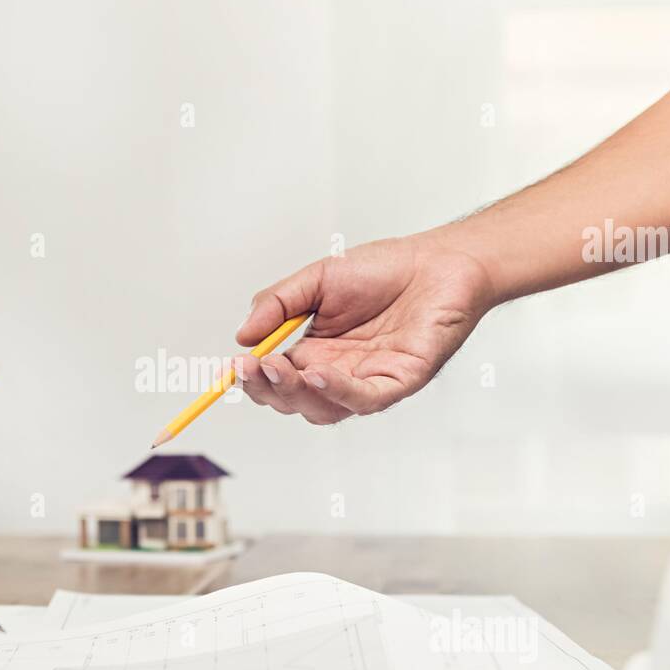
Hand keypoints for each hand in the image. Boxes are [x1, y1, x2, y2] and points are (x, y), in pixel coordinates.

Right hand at [233, 235, 496, 424]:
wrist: (439, 262)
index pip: (273, 378)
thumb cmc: (385, 270)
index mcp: (314, 352)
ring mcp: (367, 382)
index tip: (230, 368)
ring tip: (278, 366)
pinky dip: (337, 392)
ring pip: (322, 407)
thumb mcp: (318, 278)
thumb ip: (278, 303)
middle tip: (250, 367)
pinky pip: (364, 399)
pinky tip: (317, 375)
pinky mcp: (398, 382)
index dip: (251, 378)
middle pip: (291, 400)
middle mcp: (337, 374)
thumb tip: (241, 335)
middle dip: (266, 388)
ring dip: (294, 392)